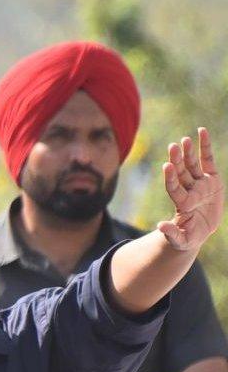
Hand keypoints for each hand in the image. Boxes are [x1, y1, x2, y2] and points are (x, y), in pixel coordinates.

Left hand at [158, 128, 223, 251]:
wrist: (197, 232)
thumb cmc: (187, 238)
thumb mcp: (181, 240)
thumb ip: (172, 233)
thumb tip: (160, 226)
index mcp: (183, 204)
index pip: (175, 188)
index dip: (171, 178)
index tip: (167, 166)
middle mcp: (189, 191)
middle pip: (181, 173)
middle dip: (178, 160)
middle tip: (173, 146)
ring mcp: (200, 184)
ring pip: (193, 165)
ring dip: (189, 152)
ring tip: (185, 139)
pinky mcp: (211, 180)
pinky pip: (208, 160)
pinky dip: (205, 146)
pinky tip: (202, 131)